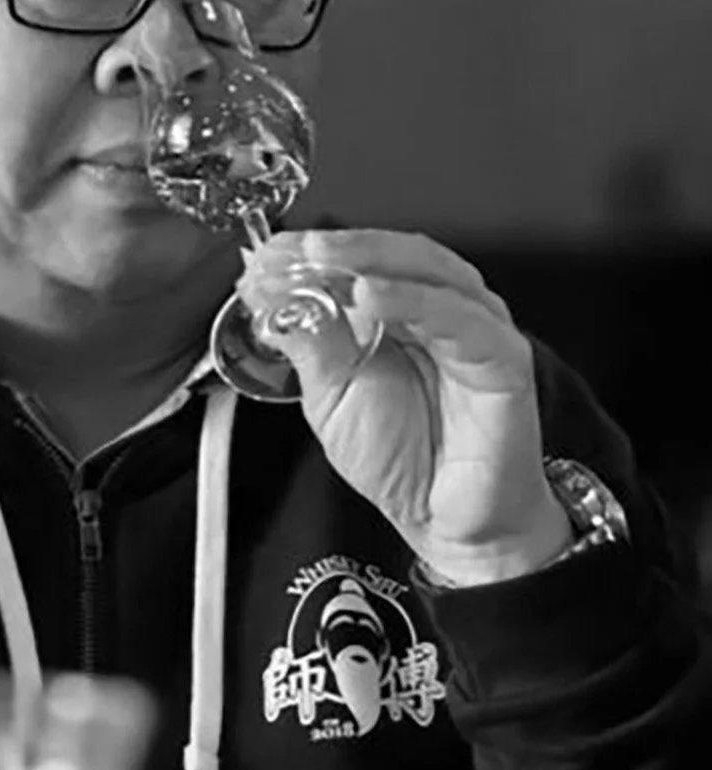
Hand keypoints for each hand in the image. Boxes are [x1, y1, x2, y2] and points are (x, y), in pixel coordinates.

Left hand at [237, 229, 572, 585]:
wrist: (445, 523)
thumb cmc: (399, 458)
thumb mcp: (331, 396)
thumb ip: (309, 343)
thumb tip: (272, 296)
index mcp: (401, 311)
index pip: (360, 260)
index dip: (313, 250)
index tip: (267, 253)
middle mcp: (442, 310)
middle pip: (395, 252)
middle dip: (339, 246)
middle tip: (293, 249)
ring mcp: (475, 329)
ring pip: (428, 271)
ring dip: (370, 259)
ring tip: (321, 262)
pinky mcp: (502, 359)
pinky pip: (458, 319)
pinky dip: (412, 301)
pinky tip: (370, 298)